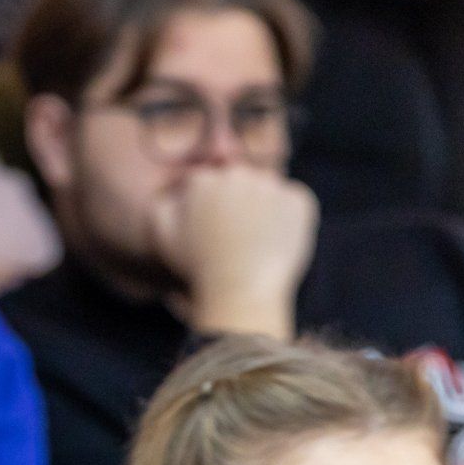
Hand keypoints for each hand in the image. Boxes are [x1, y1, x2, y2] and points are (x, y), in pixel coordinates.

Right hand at [150, 166, 317, 339]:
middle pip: (238, 181)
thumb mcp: (163, 237)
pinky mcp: (299, 199)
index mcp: (203, 181)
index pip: (207, 183)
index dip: (207, 209)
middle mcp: (238, 175)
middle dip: (236, 203)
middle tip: (232, 238)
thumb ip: (163, 205)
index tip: (209, 232)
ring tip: (251, 242)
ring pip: (266, 190)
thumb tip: (177, 192)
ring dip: (262, 208)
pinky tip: (272, 241)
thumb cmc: (198, 267)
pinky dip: (286, 218)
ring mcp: (272, 185)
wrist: (242, 290)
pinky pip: (292, 202)